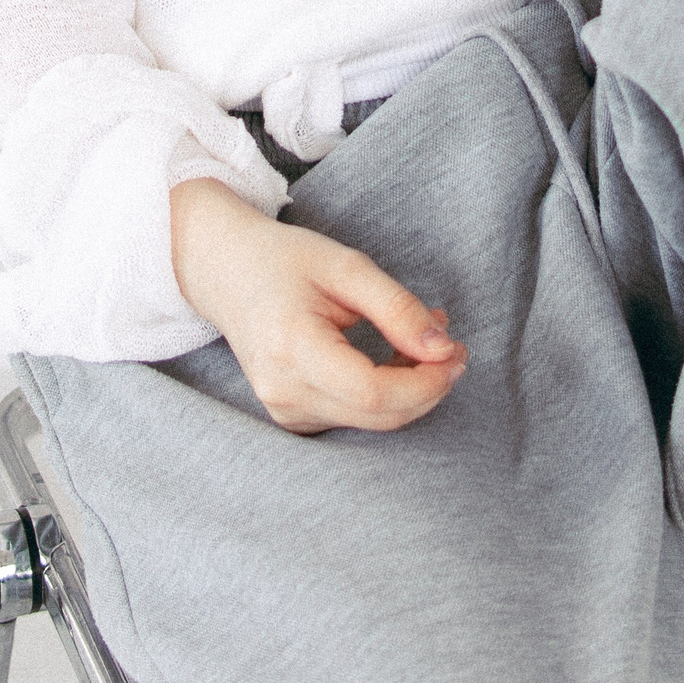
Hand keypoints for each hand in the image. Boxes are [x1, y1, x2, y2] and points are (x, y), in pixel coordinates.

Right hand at [169, 175, 468, 433]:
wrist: (226, 272)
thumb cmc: (284, 261)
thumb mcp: (346, 266)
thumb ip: (397, 308)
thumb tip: (444, 349)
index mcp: (292, 348)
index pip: (373, 393)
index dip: (425, 382)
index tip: (456, 352)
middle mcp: (284, 392)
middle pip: (378, 415)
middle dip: (427, 386)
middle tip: (452, 345)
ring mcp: (284, 410)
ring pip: (371, 421)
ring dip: (410, 388)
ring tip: (421, 338)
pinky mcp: (292, 417)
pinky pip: (355, 418)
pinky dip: (386, 395)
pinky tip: (393, 358)